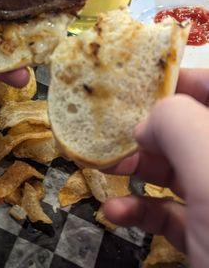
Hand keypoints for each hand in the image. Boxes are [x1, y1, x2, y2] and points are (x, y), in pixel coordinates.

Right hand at [103, 69, 208, 267]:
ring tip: (110, 171)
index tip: (141, 85)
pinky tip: (116, 212)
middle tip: (119, 137)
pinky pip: (171, 210)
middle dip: (150, 130)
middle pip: (190, 127)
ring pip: (178, 168)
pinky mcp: (208, 232)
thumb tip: (147, 124)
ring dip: (139, 169)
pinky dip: (141, 207)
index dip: (181, 78)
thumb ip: (176, 122)